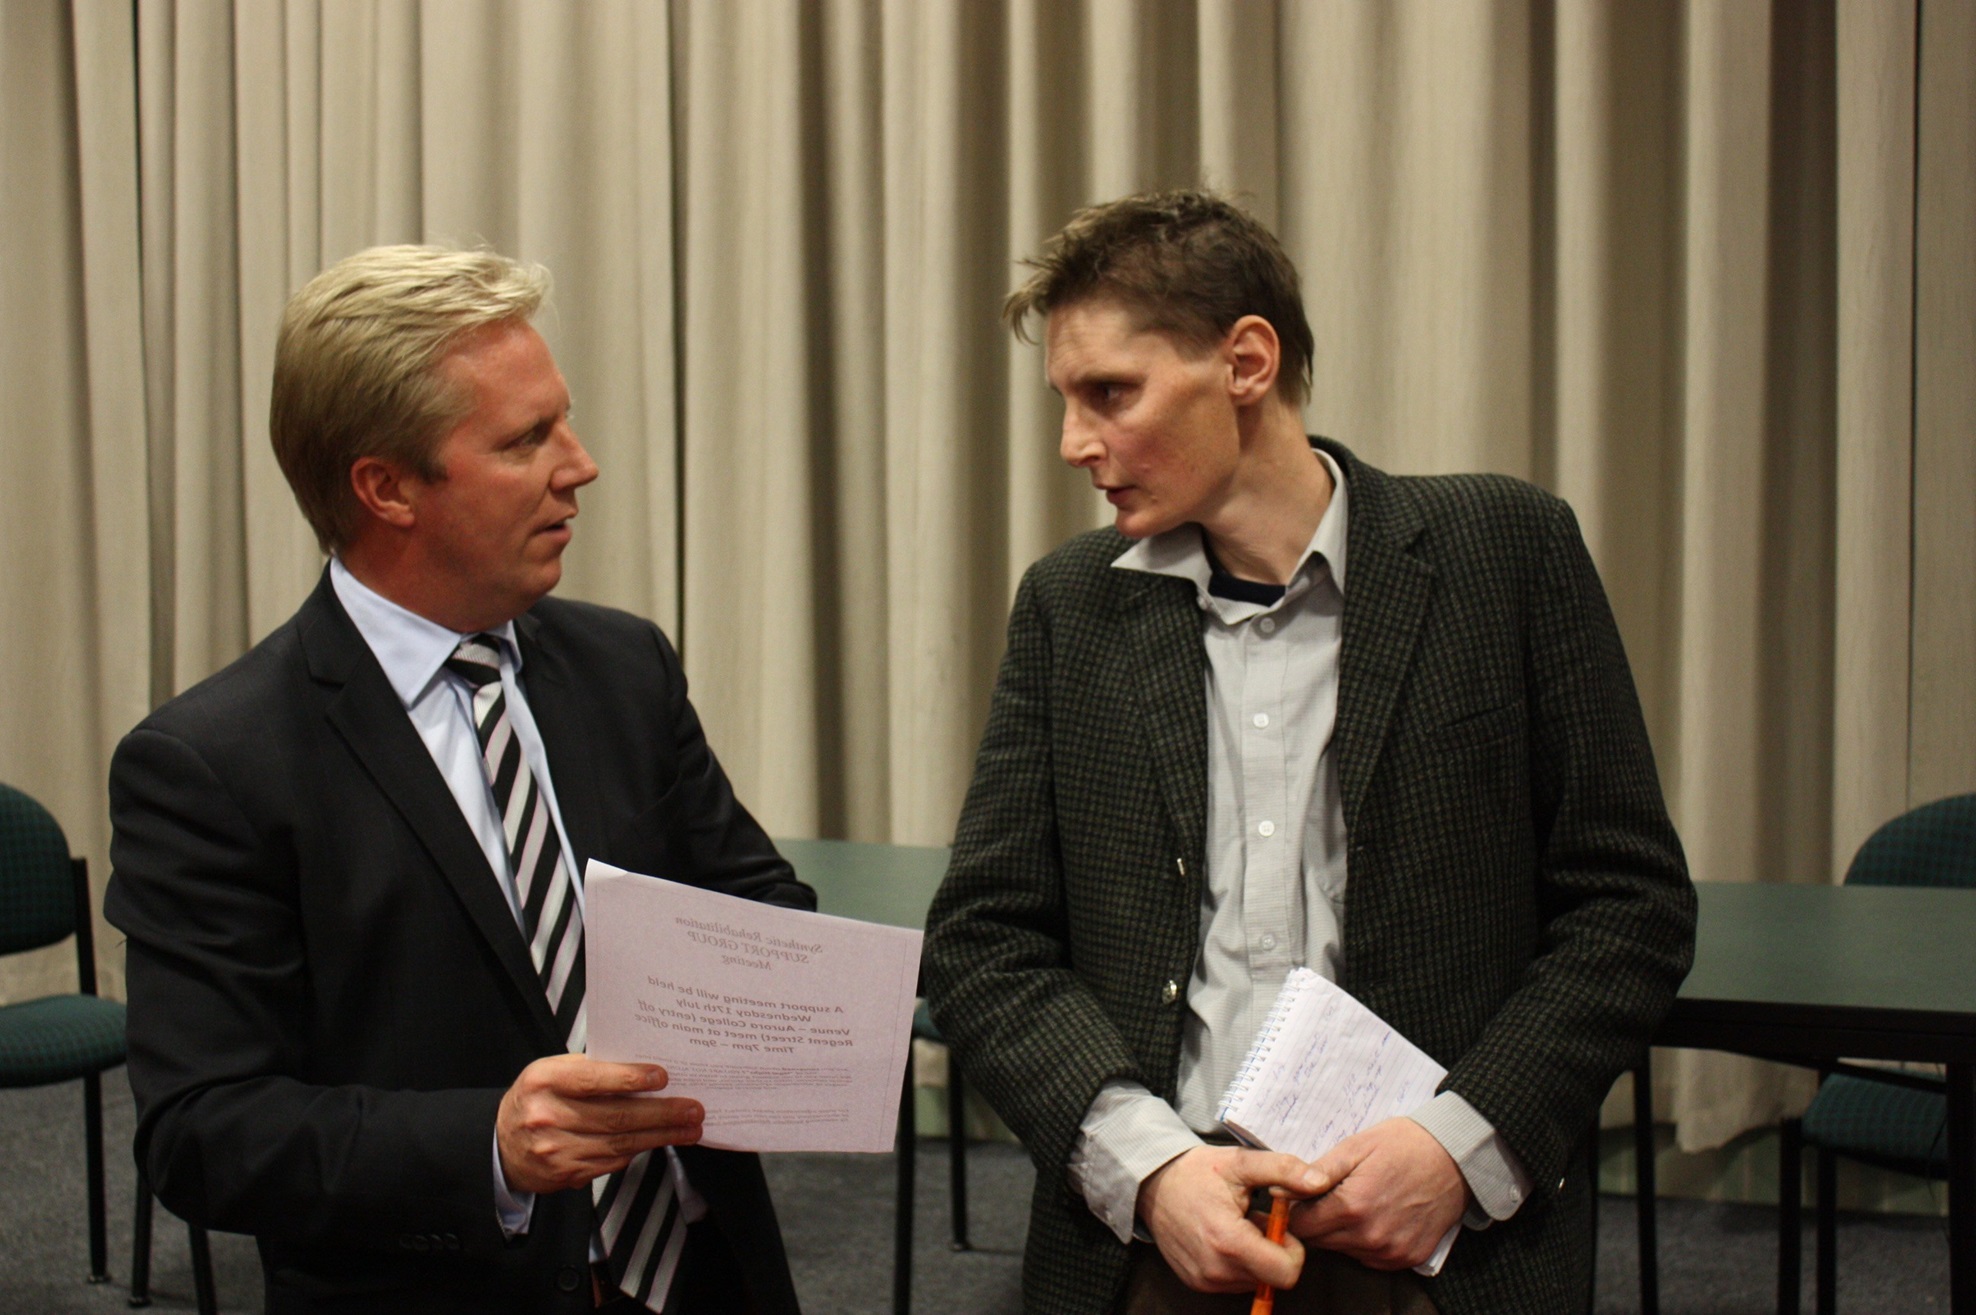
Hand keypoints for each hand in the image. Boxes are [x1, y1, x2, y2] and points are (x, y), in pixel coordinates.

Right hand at [496, 1055, 703, 1193]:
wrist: (501, 1145)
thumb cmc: (537, 1098)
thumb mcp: (553, 1072)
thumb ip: (591, 1069)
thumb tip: (644, 1071)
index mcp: (545, 1081)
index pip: (593, 1079)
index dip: (630, 1078)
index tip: (663, 1077)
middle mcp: (548, 1116)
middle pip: (615, 1117)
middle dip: (661, 1114)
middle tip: (693, 1109)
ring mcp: (557, 1150)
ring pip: (619, 1143)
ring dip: (661, 1137)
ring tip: (689, 1128)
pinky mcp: (567, 1174)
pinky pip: (612, 1162)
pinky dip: (638, 1151)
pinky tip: (658, 1141)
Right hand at [1136, 1146, 1317, 1292]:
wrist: (1152, 1184)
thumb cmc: (1197, 1172)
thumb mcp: (1241, 1162)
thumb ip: (1284, 1170)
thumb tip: (1320, 1181)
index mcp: (1229, 1242)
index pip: (1286, 1273)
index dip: (1292, 1248)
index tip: (1276, 1223)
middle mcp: (1215, 1269)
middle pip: (1272, 1278)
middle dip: (1274, 1250)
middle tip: (1256, 1219)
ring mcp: (1204, 1280)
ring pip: (1255, 1281)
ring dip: (1256, 1256)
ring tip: (1238, 1224)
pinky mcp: (1197, 1283)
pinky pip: (1235, 1281)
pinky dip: (1238, 1262)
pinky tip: (1225, 1235)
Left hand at [1290, 1117, 1467, 1269]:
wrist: (1455, 1158)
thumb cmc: (1404, 1145)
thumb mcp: (1355, 1146)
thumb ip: (1316, 1172)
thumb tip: (1282, 1191)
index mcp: (1352, 1206)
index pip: (1301, 1226)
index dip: (1295, 1211)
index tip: (1298, 1198)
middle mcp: (1370, 1236)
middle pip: (1320, 1242)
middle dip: (1317, 1221)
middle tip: (1329, 1196)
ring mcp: (1391, 1251)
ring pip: (1344, 1251)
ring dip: (1341, 1233)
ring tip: (1358, 1202)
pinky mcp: (1407, 1258)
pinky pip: (1371, 1258)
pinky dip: (1366, 1241)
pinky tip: (1376, 1216)